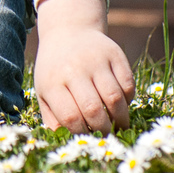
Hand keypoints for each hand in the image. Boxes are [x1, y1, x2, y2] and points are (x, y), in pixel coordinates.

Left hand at [33, 0, 132, 133]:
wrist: (68, 30)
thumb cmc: (55, 70)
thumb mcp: (44, 91)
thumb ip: (52, 118)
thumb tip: (65, 142)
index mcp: (53, 82)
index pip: (70, 117)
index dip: (82, 133)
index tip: (88, 139)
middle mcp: (74, 69)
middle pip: (93, 109)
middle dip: (103, 129)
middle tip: (108, 136)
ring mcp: (95, 60)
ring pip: (114, 97)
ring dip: (120, 117)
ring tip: (120, 125)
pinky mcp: (114, 53)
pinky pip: (127, 83)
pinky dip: (129, 98)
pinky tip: (123, 103)